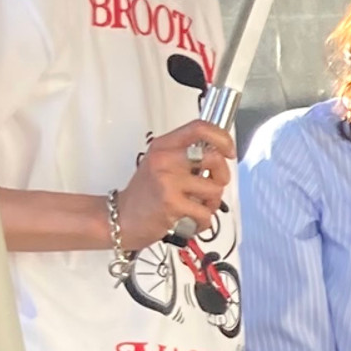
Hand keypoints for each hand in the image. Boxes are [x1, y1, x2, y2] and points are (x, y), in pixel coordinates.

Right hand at [117, 119, 231, 249]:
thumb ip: (185, 156)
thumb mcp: (160, 163)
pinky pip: (206, 213)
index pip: (199, 128)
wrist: (121, 217)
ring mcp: (168, 181)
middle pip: (214, 158)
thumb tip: (218, 155)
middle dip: (223, 176)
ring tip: (197, 207)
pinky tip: (190, 221)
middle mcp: (165, 159)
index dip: (222, 137)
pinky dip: (203, 222)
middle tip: (213, 186)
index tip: (229, 150)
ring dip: (212, 204)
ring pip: (214, 189)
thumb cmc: (145, 194)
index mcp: (164, 146)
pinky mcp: (172, 204)